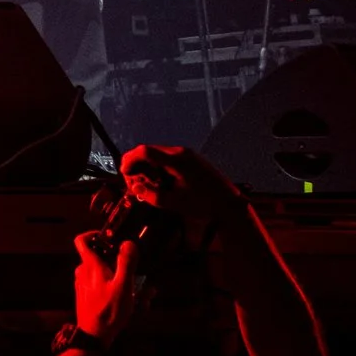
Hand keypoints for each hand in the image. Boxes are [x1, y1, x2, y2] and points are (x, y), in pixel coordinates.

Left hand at [74, 230, 140, 344]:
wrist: (94, 335)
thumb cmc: (109, 310)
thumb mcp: (123, 286)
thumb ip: (126, 263)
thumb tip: (128, 243)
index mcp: (90, 266)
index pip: (82, 240)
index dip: (94, 234)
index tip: (110, 237)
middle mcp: (83, 272)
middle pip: (100, 258)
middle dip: (121, 265)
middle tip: (139, 275)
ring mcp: (83, 284)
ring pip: (105, 275)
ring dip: (123, 281)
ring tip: (143, 295)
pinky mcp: (87, 295)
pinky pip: (103, 287)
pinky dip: (117, 291)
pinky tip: (135, 304)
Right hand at [121, 143, 242, 229]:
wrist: (231, 205)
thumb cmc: (204, 204)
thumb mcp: (174, 202)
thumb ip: (151, 195)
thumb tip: (135, 188)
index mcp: (176, 160)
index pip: (144, 151)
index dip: (129, 160)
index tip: (124, 173)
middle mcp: (181, 153)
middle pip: (149, 151)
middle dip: (136, 164)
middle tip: (133, 181)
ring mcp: (188, 155)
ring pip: (158, 154)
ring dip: (148, 166)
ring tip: (147, 183)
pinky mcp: (193, 160)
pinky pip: (169, 158)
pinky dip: (159, 166)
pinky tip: (161, 180)